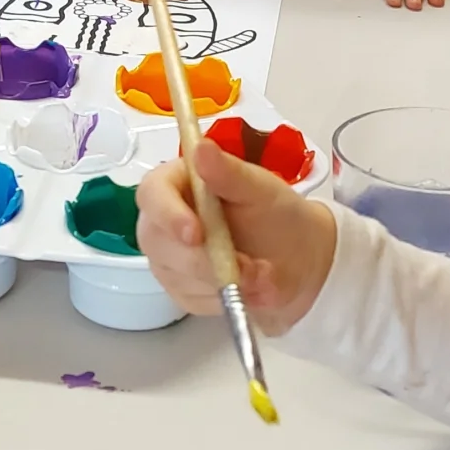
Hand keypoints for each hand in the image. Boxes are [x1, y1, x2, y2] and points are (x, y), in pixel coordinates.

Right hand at [133, 136, 336, 332]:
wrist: (297, 259)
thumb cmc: (277, 215)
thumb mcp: (261, 190)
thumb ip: (230, 172)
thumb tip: (202, 148)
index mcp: (177, 183)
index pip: (152, 194)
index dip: (169, 214)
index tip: (196, 234)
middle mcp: (162, 221)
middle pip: (158, 242)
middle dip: (204, 260)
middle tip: (247, 266)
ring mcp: (167, 257)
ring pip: (177, 276)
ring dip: (222, 280)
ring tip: (257, 271)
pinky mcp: (179, 289)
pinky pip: (193, 300)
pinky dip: (224, 297)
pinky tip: (245, 285)